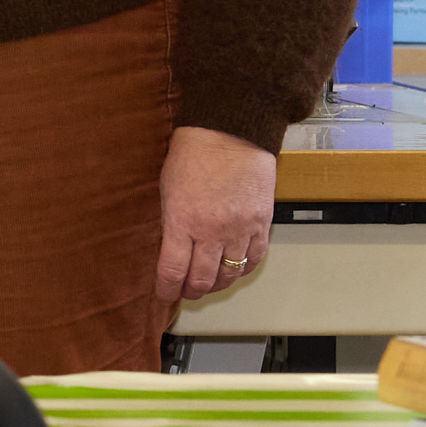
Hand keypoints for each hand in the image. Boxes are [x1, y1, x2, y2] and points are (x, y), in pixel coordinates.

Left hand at [157, 124, 276, 308]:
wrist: (230, 133)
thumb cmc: (193, 155)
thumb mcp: (168, 190)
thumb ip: (171, 222)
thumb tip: (170, 249)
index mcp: (181, 221)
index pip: (173, 270)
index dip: (167, 288)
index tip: (164, 293)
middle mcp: (211, 231)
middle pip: (202, 278)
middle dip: (192, 291)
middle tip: (186, 292)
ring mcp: (239, 229)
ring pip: (230, 274)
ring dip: (218, 284)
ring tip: (209, 285)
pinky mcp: (261, 223)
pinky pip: (255, 258)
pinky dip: (244, 270)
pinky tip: (235, 271)